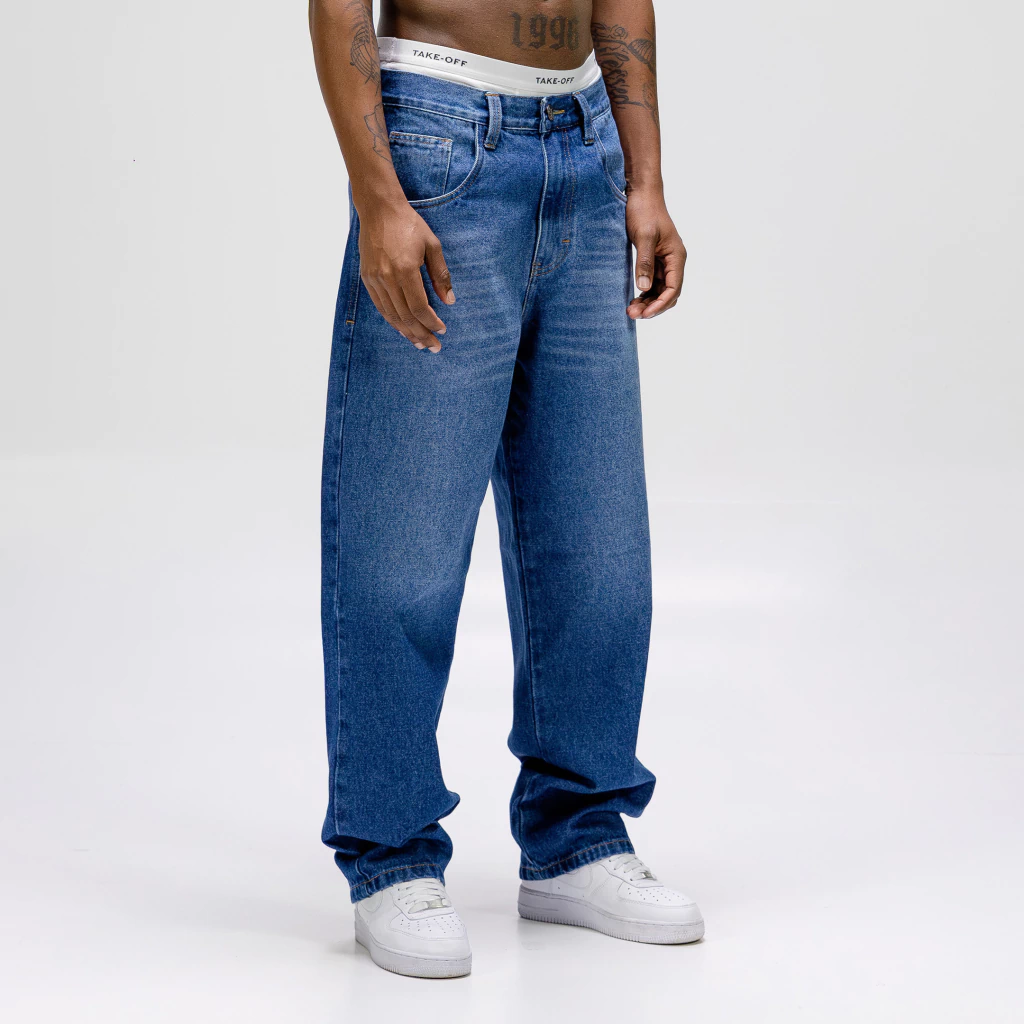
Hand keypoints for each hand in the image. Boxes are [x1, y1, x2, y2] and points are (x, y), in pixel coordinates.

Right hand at [356, 201, 454, 351]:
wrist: (379, 209)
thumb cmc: (409, 225)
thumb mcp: (432, 245)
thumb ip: (441, 275)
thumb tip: (449, 301)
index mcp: (405, 269)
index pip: (419, 307)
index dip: (431, 323)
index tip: (442, 331)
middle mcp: (387, 278)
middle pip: (405, 316)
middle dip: (421, 334)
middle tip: (433, 347)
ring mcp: (375, 279)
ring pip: (391, 315)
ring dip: (406, 332)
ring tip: (419, 344)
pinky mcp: (367, 277)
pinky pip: (380, 306)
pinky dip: (392, 320)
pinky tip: (402, 328)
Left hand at [625, 186, 685, 319]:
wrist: (641, 195)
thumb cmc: (644, 211)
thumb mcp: (644, 237)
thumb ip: (645, 263)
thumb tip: (644, 288)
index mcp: (676, 256)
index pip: (673, 288)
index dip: (660, 304)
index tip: (645, 314)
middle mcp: (674, 261)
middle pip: (668, 293)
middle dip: (653, 306)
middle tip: (632, 314)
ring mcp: (664, 262)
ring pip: (660, 291)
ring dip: (648, 302)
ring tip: (631, 311)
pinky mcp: (654, 261)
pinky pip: (652, 283)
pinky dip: (644, 294)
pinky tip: (633, 300)